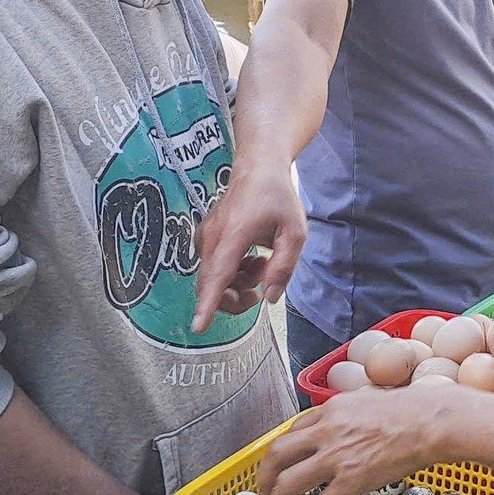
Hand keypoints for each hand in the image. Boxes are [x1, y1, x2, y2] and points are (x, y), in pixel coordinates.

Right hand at [193, 164, 304, 331]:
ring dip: (237, 284)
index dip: (208, 304)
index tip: (199, 326)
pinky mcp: (206, 239)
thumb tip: (268, 297)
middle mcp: (213, 237)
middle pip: (212, 285)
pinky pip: (214, 268)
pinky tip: (251, 259)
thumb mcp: (294, 232)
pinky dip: (231, 273)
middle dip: (235, 299)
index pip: (218, 276)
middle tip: (260, 289)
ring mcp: (206, 237)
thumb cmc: (277, 198)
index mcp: (234, 234)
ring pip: (213, 279)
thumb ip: (283, 267)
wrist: (257, 169)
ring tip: (262, 265)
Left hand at [257, 383, 493, 494]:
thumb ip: (351, 411)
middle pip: (277, 455)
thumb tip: (349, 418)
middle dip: (265, 477)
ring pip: (289, 482)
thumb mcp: (370, 398)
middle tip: (266, 493)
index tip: (282, 465)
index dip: (282, 452)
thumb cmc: (413, 408)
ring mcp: (337, 455)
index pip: (292, 431)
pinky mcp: (352, 479)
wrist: (432, 420)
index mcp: (330, 410)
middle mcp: (326, 430)